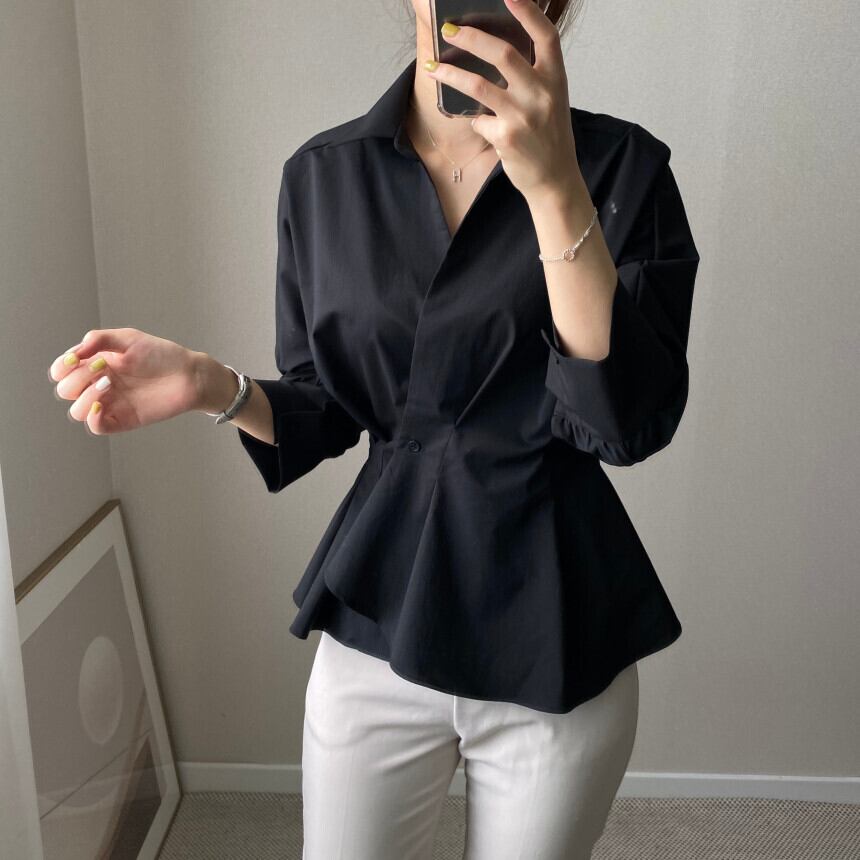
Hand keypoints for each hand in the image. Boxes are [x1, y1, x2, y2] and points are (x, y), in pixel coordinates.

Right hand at [48, 328, 204, 434]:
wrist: (189, 375)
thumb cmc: (162, 355)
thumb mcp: (128, 338)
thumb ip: (99, 339)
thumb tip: (75, 354)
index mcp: (96, 364)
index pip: (62, 371)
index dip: (61, 367)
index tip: (76, 360)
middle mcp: (99, 385)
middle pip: (66, 390)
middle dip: (78, 378)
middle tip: (105, 368)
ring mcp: (111, 404)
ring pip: (77, 410)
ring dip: (85, 396)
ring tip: (109, 382)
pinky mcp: (123, 420)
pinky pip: (96, 427)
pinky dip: (92, 417)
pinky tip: (102, 403)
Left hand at [423, 0, 581, 202]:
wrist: (554, 179)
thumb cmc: (549, 136)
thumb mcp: (552, 100)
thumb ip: (532, 76)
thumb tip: (494, 52)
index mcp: (556, 78)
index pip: (546, 35)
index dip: (528, 12)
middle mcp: (542, 93)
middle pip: (503, 53)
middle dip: (471, 38)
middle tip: (449, 30)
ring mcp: (523, 115)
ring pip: (478, 85)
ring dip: (450, 74)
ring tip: (431, 68)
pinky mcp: (506, 137)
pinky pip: (478, 120)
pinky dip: (473, 120)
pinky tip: (476, 123)